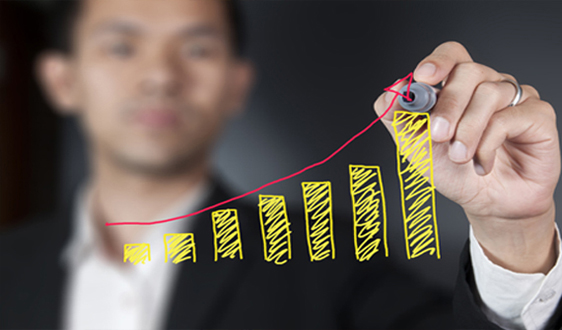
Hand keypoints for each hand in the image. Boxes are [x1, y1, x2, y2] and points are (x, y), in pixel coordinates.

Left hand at [374, 41, 559, 272]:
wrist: (487, 204)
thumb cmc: (454, 172)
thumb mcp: (416, 148)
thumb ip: (399, 119)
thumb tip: (390, 91)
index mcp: (457, 88)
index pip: (451, 55)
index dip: (438, 61)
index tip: (422, 78)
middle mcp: (487, 86)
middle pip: (469, 70)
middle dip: (448, 105)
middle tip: (438, 135)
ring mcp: (514, 98)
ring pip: (490, 93)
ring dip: (468, 131)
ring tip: (460, 157)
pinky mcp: (538, 115)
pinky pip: (510, 117)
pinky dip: (489, 144)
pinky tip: (482, 163)